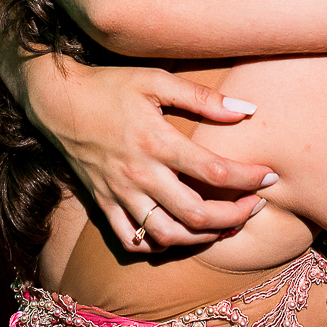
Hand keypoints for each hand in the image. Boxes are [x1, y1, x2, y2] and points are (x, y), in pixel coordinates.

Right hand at [20, 59, 275, 251]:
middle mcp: (139, 174)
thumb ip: (202, 97)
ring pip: (168, 236)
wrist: (56, 99)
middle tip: (256, 206)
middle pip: (197, 214)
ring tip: (225, 226)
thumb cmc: (109, 84)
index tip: (270, 176)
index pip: (214, 171)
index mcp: (156, 142)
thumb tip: (247, 109)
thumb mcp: (156, 80)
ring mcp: (119, 194)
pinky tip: (177, 235)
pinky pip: (131, 241)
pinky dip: (157, 246)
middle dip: (235, 216)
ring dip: (203, 238)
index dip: (248, 179)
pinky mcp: (103, 204)